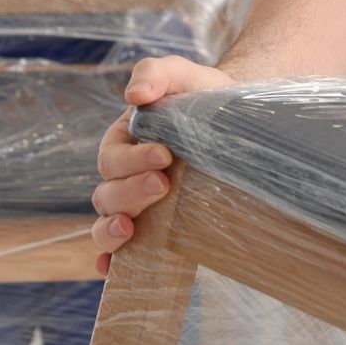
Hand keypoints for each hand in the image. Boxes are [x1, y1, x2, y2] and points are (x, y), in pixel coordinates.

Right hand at [91, 55, 235, 273]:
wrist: (237, 119)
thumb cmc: (203, 95)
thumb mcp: (182, 75)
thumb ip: (155, 74)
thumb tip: (133, 96)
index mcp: (123, 143)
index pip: (113, 159)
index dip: (132, 161)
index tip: (165, 154)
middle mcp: (124, 178)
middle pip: (107, 195)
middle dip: (131, 193)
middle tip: (164, 183)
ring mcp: (137, 206)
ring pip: (107, 224)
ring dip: (112, 231)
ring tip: (131, 230)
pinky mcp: (156, 227)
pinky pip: (125, 250)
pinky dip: (113, 260)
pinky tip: (115, 269)